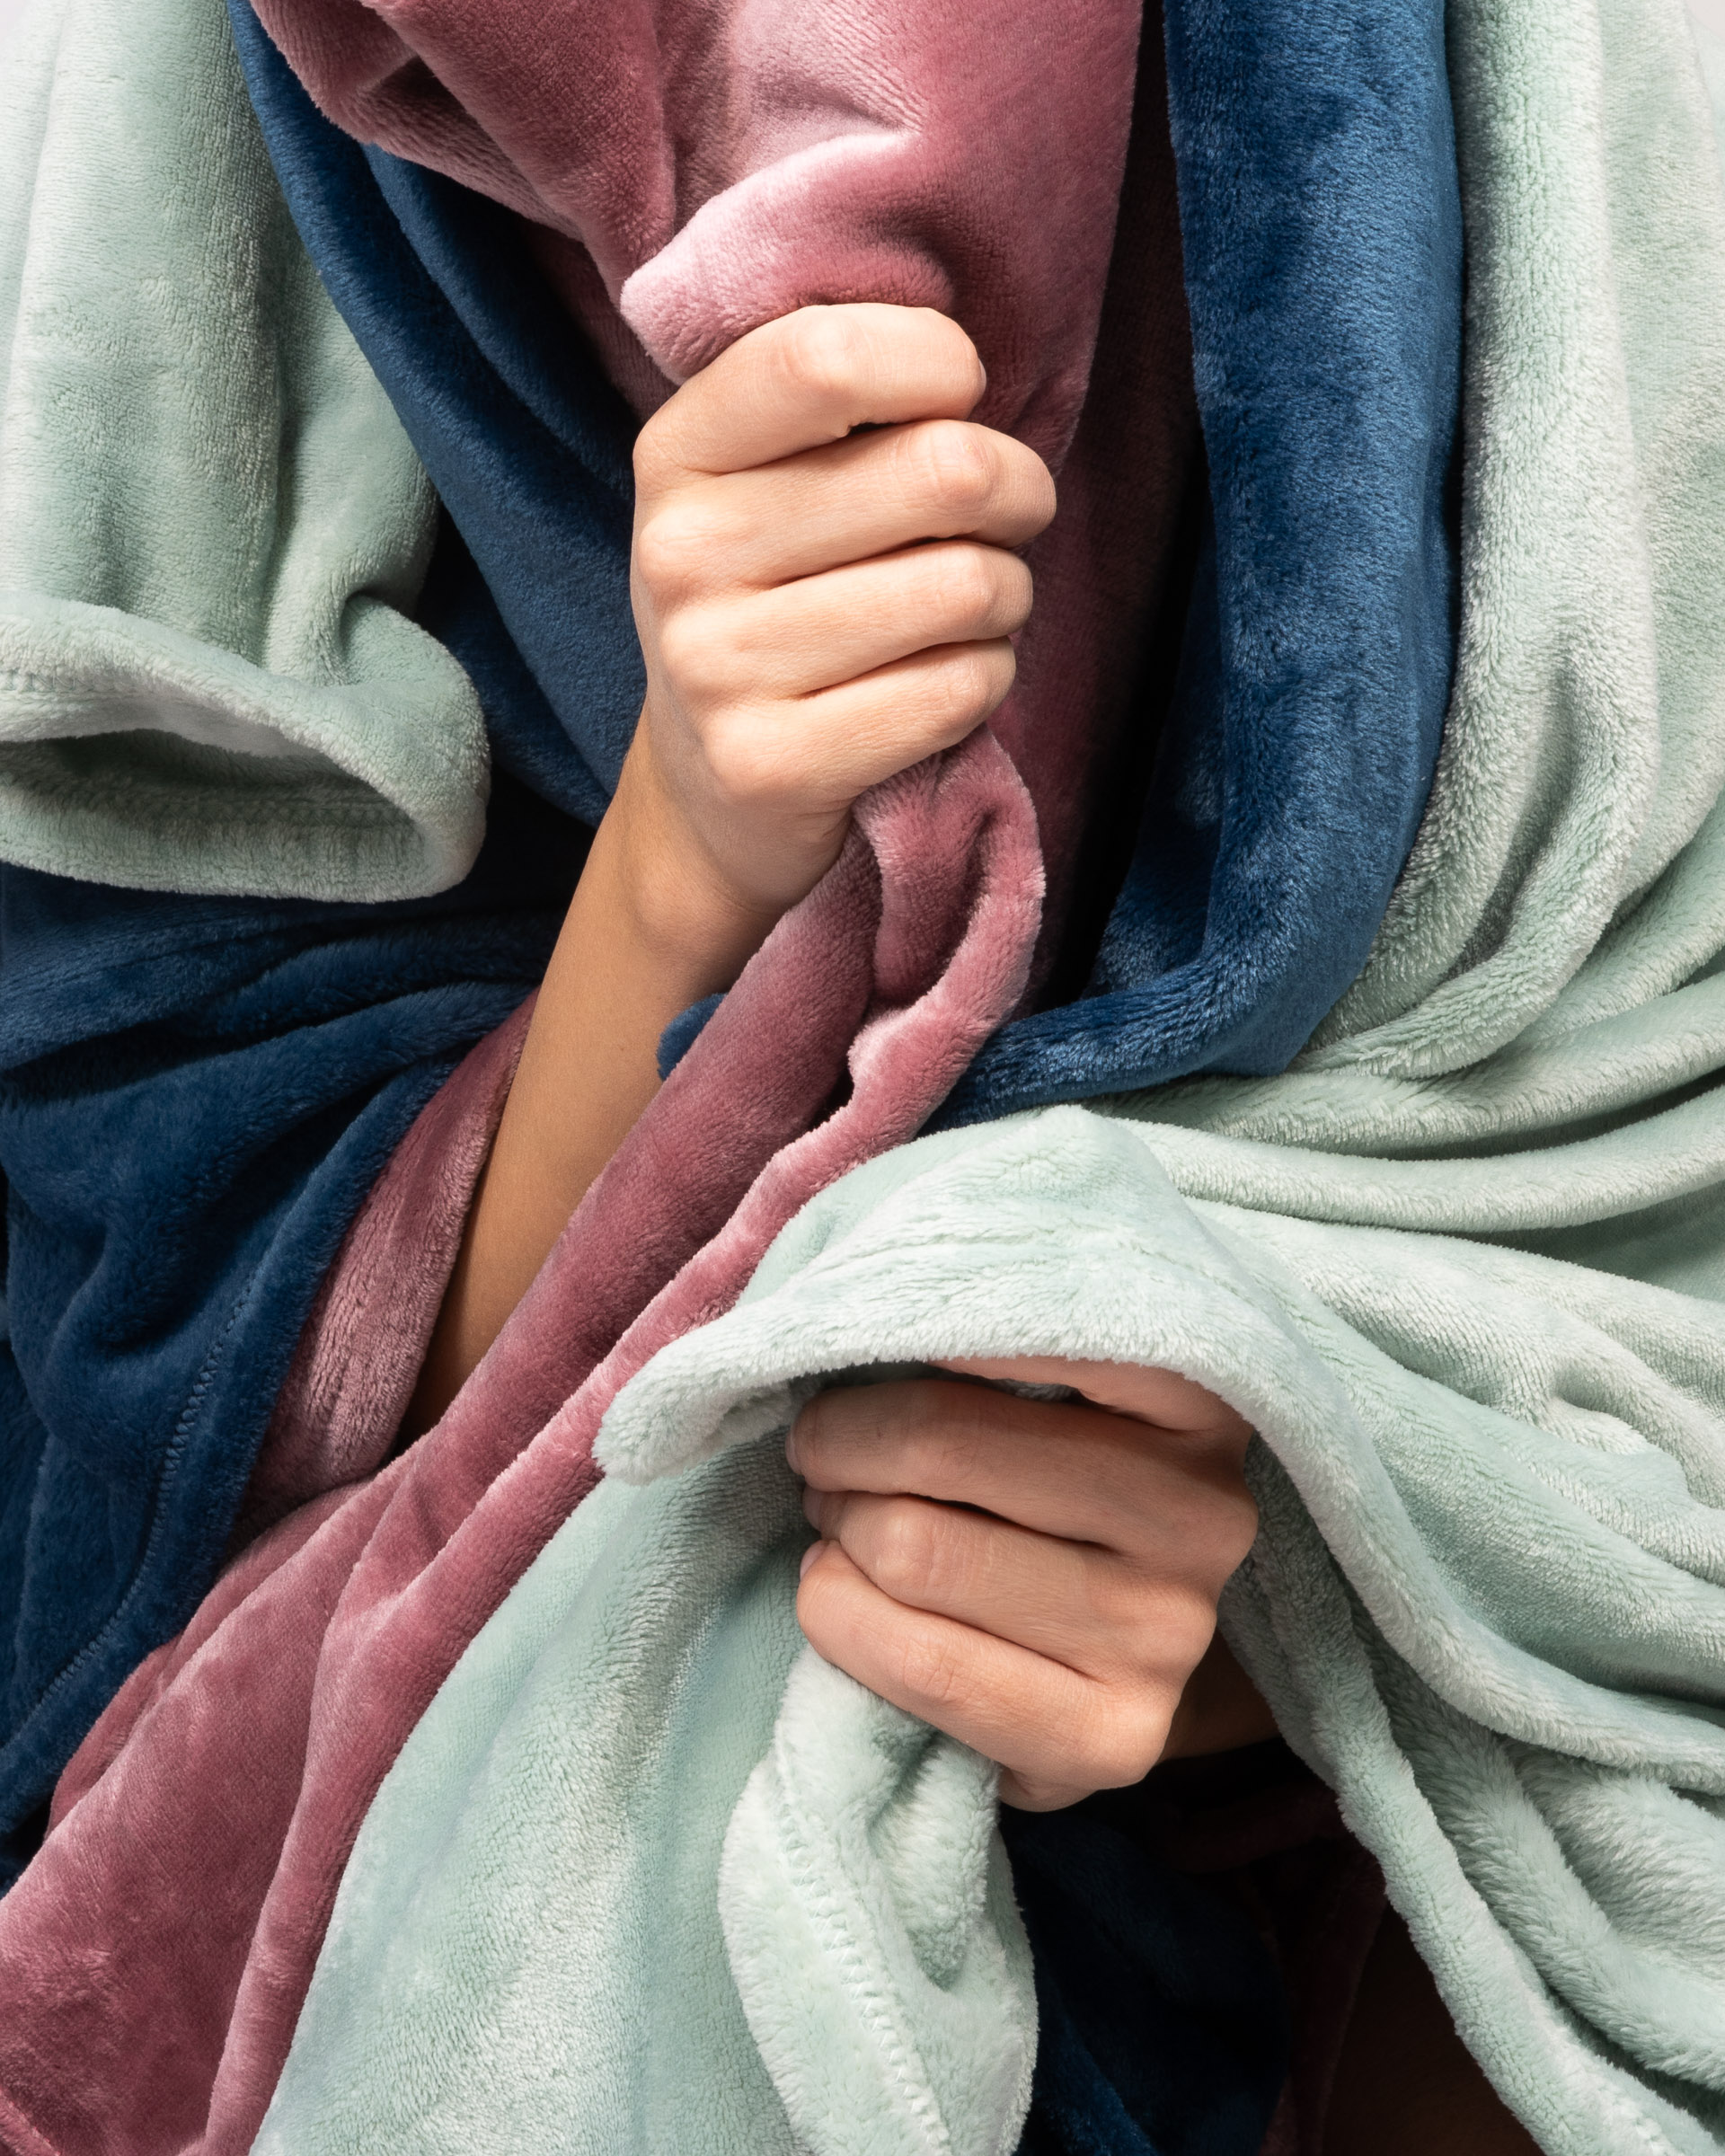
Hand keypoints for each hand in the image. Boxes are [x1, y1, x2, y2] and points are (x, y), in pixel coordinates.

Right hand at [614, 302, 1056, 974]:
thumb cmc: (773, 603)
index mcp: (676, 455)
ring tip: (974, 608)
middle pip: (942, 471)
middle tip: (1013, 511)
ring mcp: (718, 669)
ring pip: (968, 587)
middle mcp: (682, 557)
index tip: (961, 392)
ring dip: (1008, 595)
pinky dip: (987, 678)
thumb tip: (966, 358)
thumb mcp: (760, 482)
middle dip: (1017, 488)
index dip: (935, 361)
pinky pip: (959, 689)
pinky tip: (947, 679)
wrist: (708, 794)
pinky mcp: (772, 767)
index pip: (825, 356)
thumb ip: (838, 401)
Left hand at [788, 1365, 1266, 1809]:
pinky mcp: (1113, 1739)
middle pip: (940, 1443)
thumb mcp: (1040, 1393)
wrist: (1103, 1668)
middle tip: (822, 1451)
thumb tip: (851, 1314)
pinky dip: (840, 1616)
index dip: (916, 1325)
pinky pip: (919, 1661)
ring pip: (915, 1550)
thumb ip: (977, 1345)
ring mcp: (1169, 1633)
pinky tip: (844, 1595)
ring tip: (840, 1526)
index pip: (1039, 1324)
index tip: (860, 1334)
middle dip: (840, 1443)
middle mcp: (1203, 1513)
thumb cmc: (1036, 1492)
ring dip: (834, 1533)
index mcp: (1198, 1397)